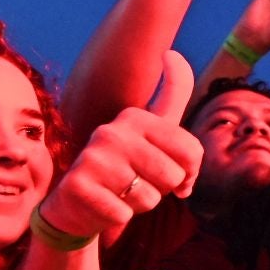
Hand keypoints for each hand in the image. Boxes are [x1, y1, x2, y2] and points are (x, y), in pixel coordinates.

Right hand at [37, 52, 203, 236]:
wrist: (77, 204)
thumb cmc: (127, 168)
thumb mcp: (153, 131)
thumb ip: (172, 94)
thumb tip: (171, 52)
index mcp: (135, 118)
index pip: (192, 152)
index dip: (188, 173)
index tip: (170, 171)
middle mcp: (111, 131)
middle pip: (173, 177)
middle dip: (161, 190)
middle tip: (136, 183)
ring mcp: (92, 158)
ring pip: (150, 198)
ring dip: (140, 204)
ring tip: (120, 192)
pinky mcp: (78, 187)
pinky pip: (124, 215)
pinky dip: (119, 217)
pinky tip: (103, 205)